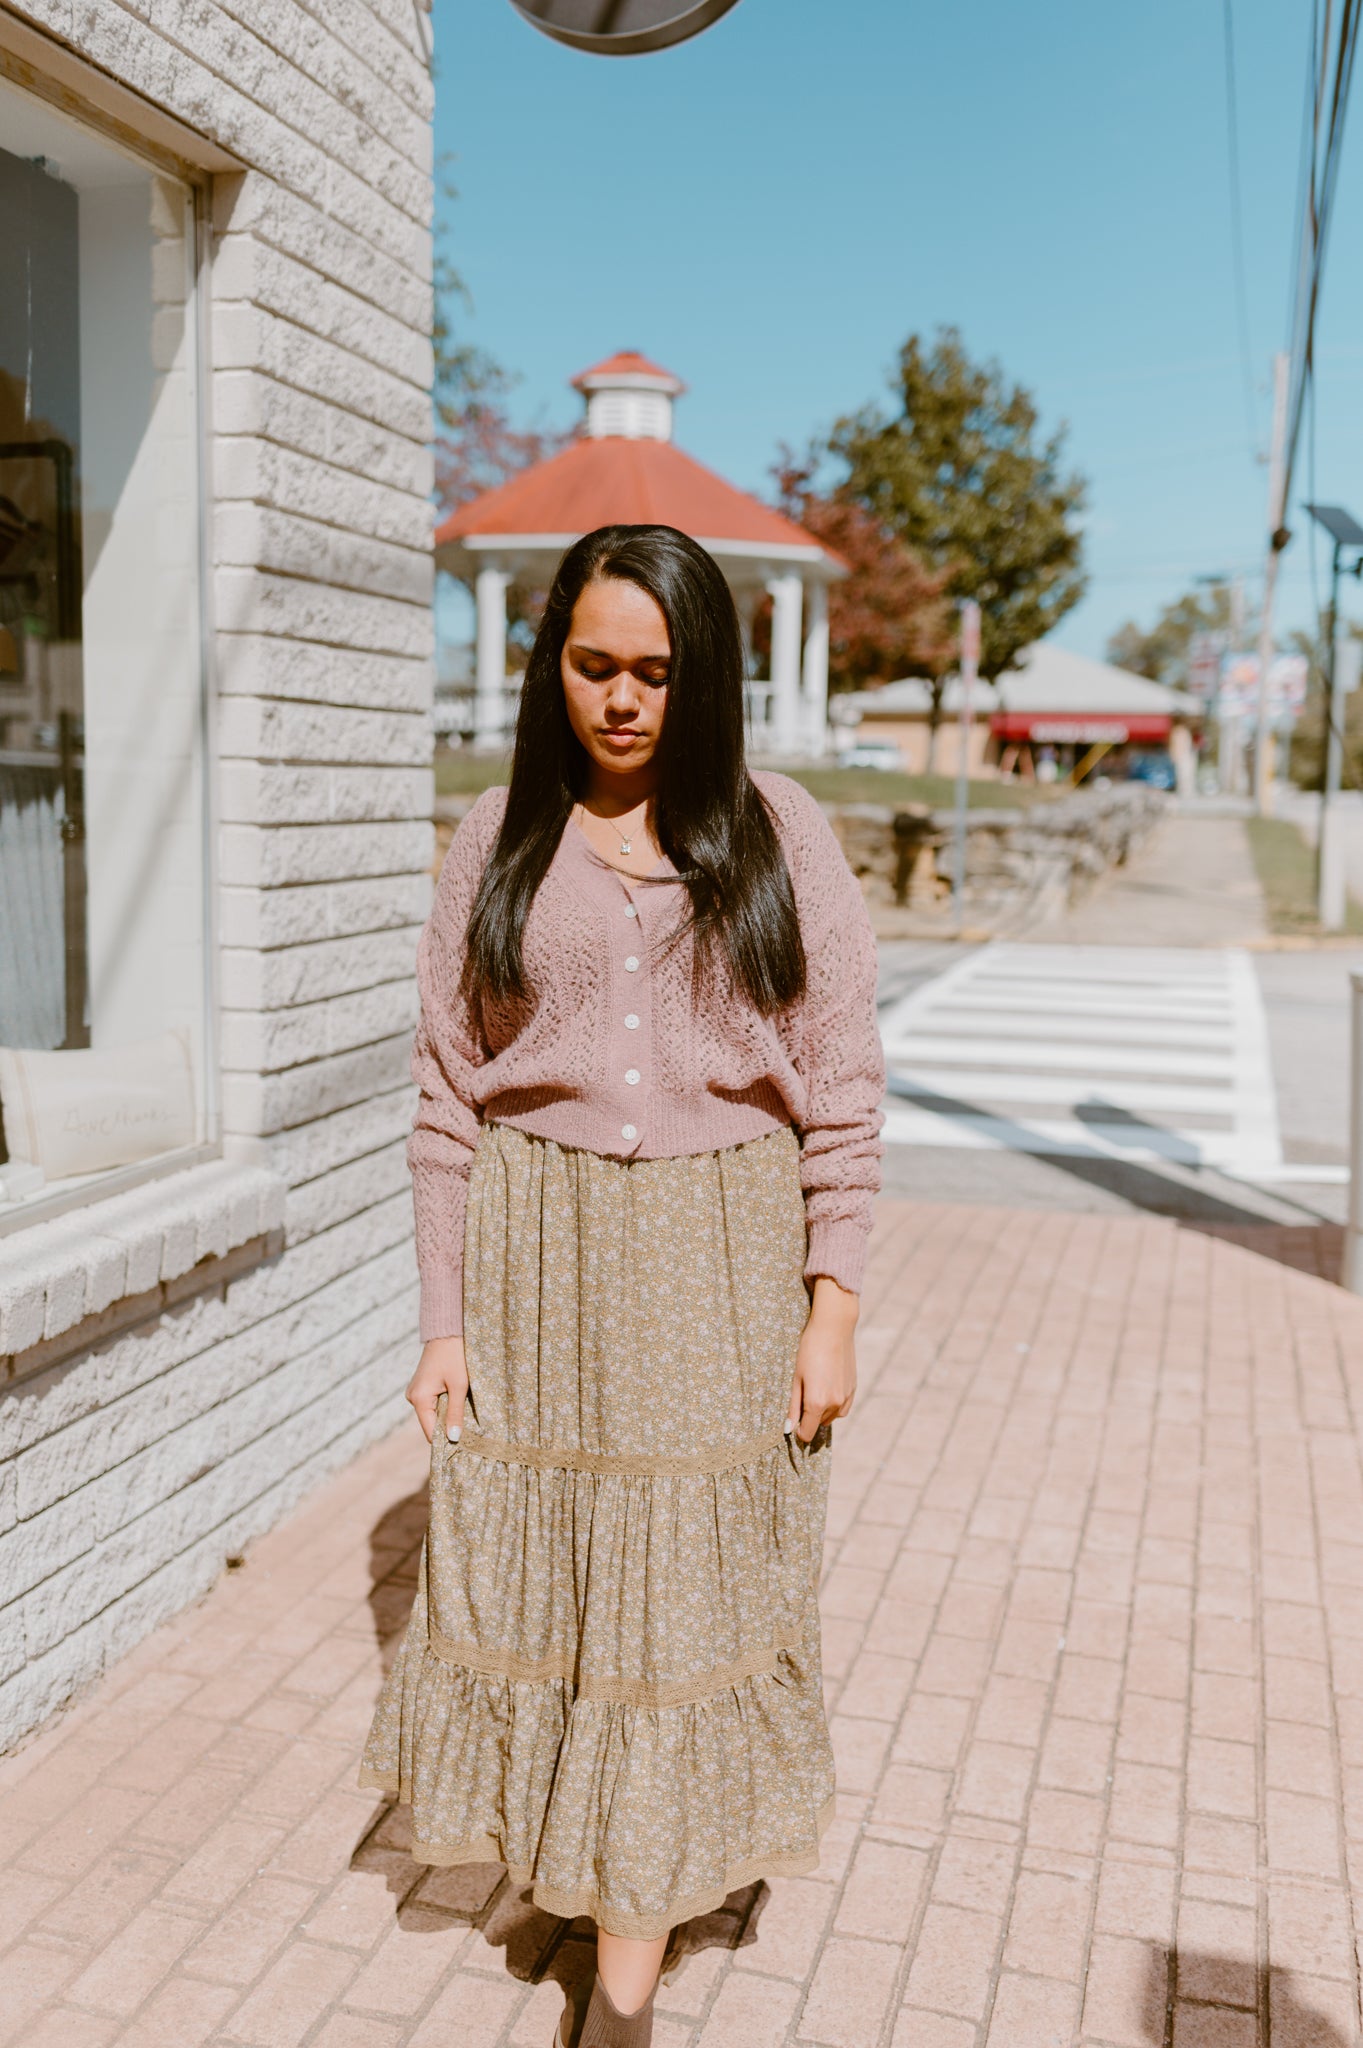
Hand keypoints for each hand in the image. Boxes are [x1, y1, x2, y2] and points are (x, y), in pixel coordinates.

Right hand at [406, 1336, 468, 1443]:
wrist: (448, 1330)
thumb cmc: (455, 1356)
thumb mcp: (459, 1386)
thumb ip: (455, 1413)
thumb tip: (453, 1438)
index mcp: (418, 1399)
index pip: (430, 1432)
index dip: (446, 1439)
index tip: (465, 1444)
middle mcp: (412, 1397)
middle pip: (431, 1423)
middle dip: (448, 1426)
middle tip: (470, 1426)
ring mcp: (416, 1391)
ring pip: (433, 1413)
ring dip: (448, 1414)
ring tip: (465, 1409)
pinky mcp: (422, 1386)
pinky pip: (433, 1403)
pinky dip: (445, 1404)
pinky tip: (458, 1399)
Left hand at [787, 1277, 857, 1443]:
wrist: (834, 1329)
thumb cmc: (809, 1351)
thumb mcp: (796, 1378)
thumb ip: (793, 1406)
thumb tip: (789, 1428)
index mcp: (816, 1403)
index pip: (807, 1433)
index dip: (798, 1430)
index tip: (793, 1420)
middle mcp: (834, 1404)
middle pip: (818, 1424)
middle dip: (809, 1416)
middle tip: (803, 1393)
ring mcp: (846, 1397)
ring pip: (831, 1417)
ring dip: (823, 1411)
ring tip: (816, 1388)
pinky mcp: (853, 1389)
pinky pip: (843, 1408)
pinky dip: (834, 1405)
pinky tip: (828, 1388)